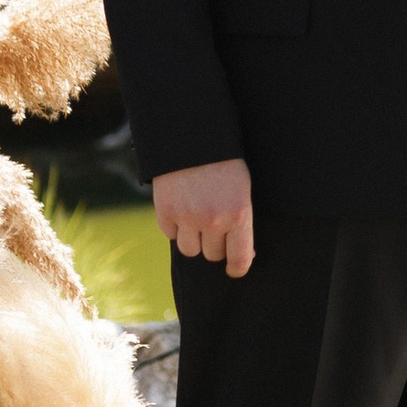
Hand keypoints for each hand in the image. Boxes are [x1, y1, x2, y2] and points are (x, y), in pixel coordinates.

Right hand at [153, 158, 255, 274]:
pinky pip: (171, 234)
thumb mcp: (242, 189)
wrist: (192, 137)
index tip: (234, 270)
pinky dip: (175, 225)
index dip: (237, 268)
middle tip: (214, 225)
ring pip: (190, 250)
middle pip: (213, 255)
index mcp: (239, 214)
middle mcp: (213, 221)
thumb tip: (241, 254)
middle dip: (214, 244)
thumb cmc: (224, 163)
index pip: (240, 258)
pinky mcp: (165, 213)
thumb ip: (240, 220)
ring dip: (194, 239)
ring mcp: (187, 218)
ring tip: (196, 217)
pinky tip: (181, 206)